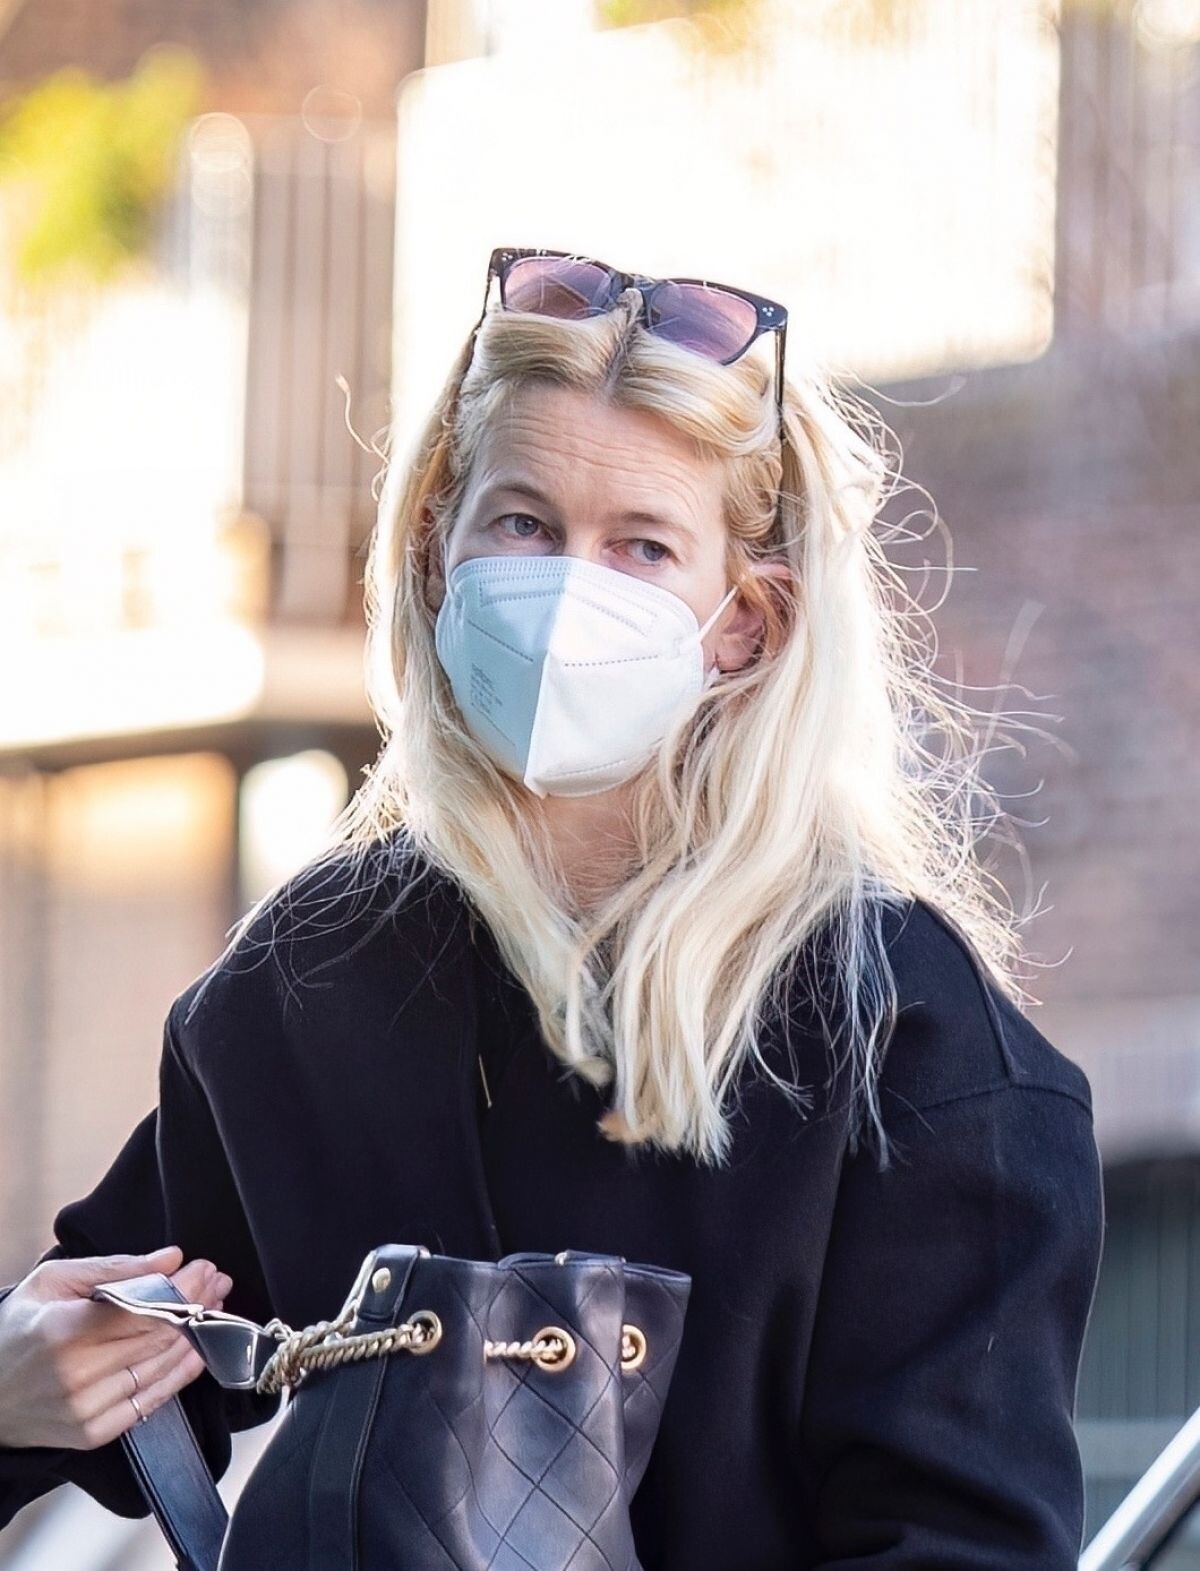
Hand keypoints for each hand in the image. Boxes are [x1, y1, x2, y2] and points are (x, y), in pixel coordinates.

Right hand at [0, 1245, 232, 1449]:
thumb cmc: (19, 1328)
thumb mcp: (54, 1282)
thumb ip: (115, 1268)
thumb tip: (171, 1258)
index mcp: (64, 1332)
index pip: (145, 1309)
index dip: (184, 1288)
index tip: (205, 1268)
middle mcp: (77, 1376)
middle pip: (159, 1337)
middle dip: (197, 1304)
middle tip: (218, 1282)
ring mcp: (87, 1410)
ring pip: (161, 1368)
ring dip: (197, 1335)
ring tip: (214, 1307)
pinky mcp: (94, 1433)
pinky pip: (151, 1401)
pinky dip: (179, 1374)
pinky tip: (196, 1350)